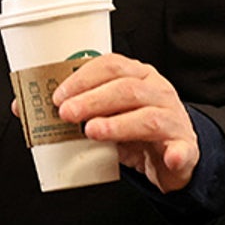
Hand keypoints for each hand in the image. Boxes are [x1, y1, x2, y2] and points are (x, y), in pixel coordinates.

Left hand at [52, 53, 199, 192]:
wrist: (171, 156)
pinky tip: (169, 158)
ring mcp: (174, 118)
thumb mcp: (108, 115)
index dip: (83, 78)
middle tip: (67, 113)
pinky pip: (182, 149)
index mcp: (139, 77)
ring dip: (118, 124)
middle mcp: (158, 92)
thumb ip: (83, 111)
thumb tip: (39, 111)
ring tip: (93, 131)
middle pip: (127, 89)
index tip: (59, 95)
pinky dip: (176, 153)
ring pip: (149, 117)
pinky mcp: (185, 146)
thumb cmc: (136, 131)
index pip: (112, 66)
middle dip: (93, 100)